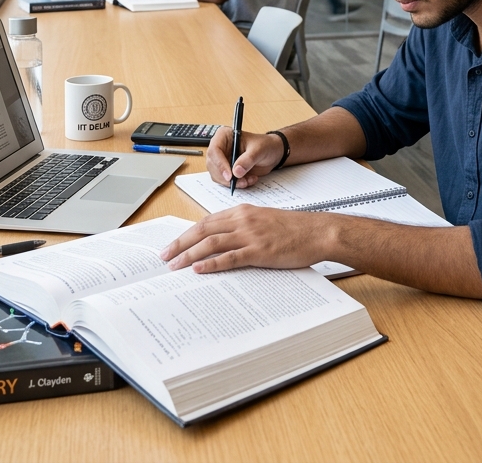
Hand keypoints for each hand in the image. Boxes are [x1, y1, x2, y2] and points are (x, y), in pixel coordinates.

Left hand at [162, 205, 334, 273]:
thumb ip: (243, 227)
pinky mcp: (260, 250)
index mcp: (243, 211)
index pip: (207, 221)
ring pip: (211, 242)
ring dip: (189, 254)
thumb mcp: (264, 221)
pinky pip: (230, 257)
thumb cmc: (294, 228)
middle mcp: (243, 219)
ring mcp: (251, 235)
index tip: (173, 244)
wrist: (317, 231)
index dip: (187, 233)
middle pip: (203, 229)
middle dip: (180, 243)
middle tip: (164, 256)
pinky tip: (199, 269)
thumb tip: (222, 242)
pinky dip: (212, 263)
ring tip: (174, 266)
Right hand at [206, 128, 285, 188]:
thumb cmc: (265, 145)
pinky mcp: (227, 170)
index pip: (214, 150)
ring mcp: (222, 160)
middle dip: (226, 177)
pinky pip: (225, 181)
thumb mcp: (259, 149)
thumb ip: (248, 159)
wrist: (273, 153)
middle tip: (240, 182)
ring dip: (232, 182)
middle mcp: (221, 148)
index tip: (230, 176)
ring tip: (248, 180)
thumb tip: (236, 172)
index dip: (219, 164)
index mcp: (225, 136)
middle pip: (213, 165)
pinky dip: (236, 184)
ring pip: (217, 176)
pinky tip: (248, 180)